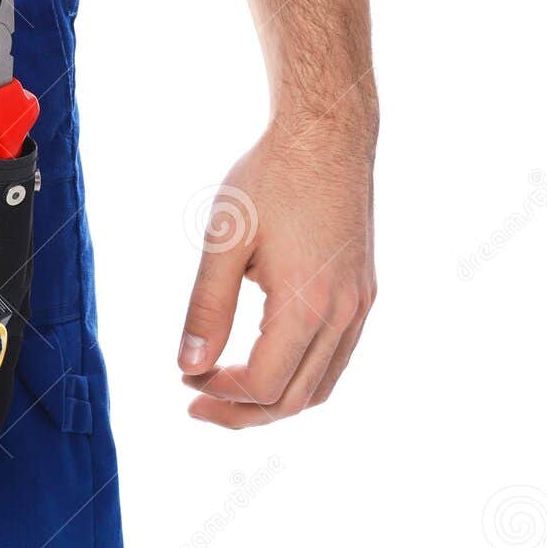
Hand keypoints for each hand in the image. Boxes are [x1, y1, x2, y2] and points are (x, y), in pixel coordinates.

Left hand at [178, 114, 375, 427]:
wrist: (326, 136)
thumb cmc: (269, 180)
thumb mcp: (224, 241)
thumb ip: (207, 308)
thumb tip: (187, 366)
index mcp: (307, 305)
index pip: (263, 383)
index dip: (219, 392)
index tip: (184, 378)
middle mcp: (343, 313)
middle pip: (296, 398)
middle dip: (243, 411)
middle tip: (195, 405)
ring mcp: (359, 305)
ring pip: (321, 385)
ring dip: (273, 400)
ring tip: (224, 394)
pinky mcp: (363, 293)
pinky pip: (336, 358)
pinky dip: (300, 375)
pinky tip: (262, 362)